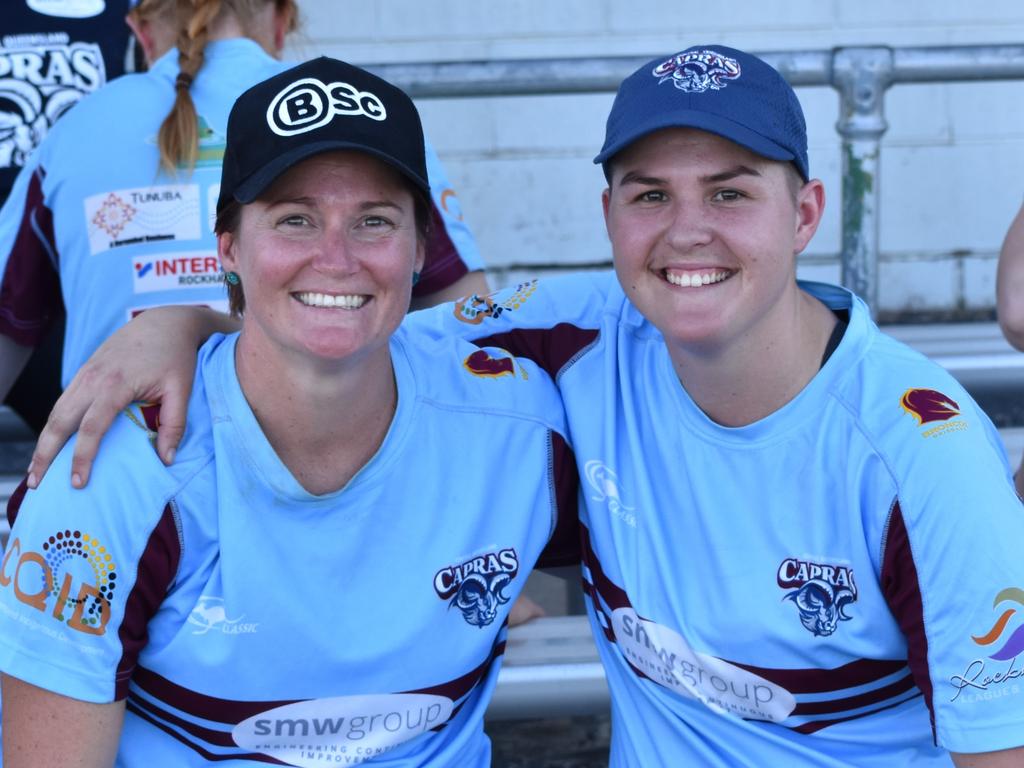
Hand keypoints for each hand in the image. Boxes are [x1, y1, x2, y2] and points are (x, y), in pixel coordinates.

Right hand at [28, 306, 235, 488]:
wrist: (165, 322)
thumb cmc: (175, 356)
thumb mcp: (182, 389)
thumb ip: (175, 424)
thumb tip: (166, 459)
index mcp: (114, 384)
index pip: (90, 428)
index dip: (81, 457)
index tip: (77, 483)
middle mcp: (91, 378)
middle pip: (59, 421)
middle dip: (45, 454)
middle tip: (36, 484)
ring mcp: (84, 374)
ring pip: (55, 411)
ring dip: (44, 441)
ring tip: (37, 471)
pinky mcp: (84, 372)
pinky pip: (62, 402)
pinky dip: (53, 424)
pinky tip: (50, 444)